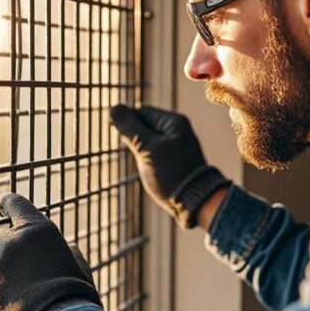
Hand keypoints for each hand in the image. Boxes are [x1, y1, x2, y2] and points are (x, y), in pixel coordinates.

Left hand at [0, 192, 101, 310]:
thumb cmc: (76, 294)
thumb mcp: (78, 264)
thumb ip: (66, 250)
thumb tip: (67, 248)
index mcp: (36, 228)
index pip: (13, 202)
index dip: (8, 203)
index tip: (3, 207)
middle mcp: (11, 240)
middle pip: (4, 233)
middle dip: (13, 243)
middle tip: (28, 262)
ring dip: (1, 260)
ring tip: (20, 279)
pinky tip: (15, 296)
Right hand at [109, 104, 228, 228]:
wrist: (196, 202)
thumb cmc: (171, 174)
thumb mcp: (147, 148)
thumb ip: (130, 127)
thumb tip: (113, 108)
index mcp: (173, 121)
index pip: (140, 112)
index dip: (128, 125)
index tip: (127, 143)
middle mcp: (177, 129)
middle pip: (144, 125)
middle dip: (135, 139)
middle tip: (141, 157)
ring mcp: (177, 144)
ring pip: (148, 140)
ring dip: (141, 151)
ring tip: (150, 166)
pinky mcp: (175, 158)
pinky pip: (155, 151)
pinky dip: (149, 159)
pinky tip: (153, 171)